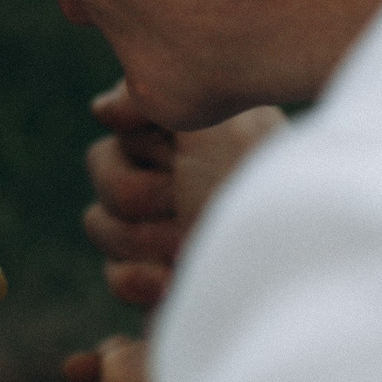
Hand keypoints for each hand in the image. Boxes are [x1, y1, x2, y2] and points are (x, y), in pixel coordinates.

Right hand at [82, 83, 285, 309]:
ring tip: (192, 248)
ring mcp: (166, 231)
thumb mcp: (215, 126)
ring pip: (100, 224)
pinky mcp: (159, 282)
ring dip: (146, 239)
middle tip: (190, 205)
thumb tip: (102, 110)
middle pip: (103, 173)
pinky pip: (114, 274)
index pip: (121, 126)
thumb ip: (154, 99)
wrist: (281, 277)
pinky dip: (140, 280)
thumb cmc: (250, 195)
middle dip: (143, 196)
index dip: (148, 147)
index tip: (186, 157)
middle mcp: (180, 176)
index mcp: (197, 135)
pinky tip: (172, 282)